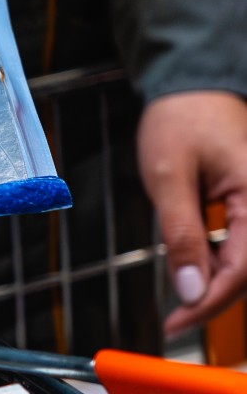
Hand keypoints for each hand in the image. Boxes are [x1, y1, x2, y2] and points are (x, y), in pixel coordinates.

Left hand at [137, 90, 246, 335]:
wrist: (191, 85)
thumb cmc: (179, 121)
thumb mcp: (169, 177)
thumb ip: (181, 233)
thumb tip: (189, 288)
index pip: (243, 268)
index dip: (209, 302)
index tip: (176, 323)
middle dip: (213, 297)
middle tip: (175, 319)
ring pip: (246, 259)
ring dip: (216, 281)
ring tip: (180, 300)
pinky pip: (242, 242)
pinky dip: (218, 260)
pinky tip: (193, 268)